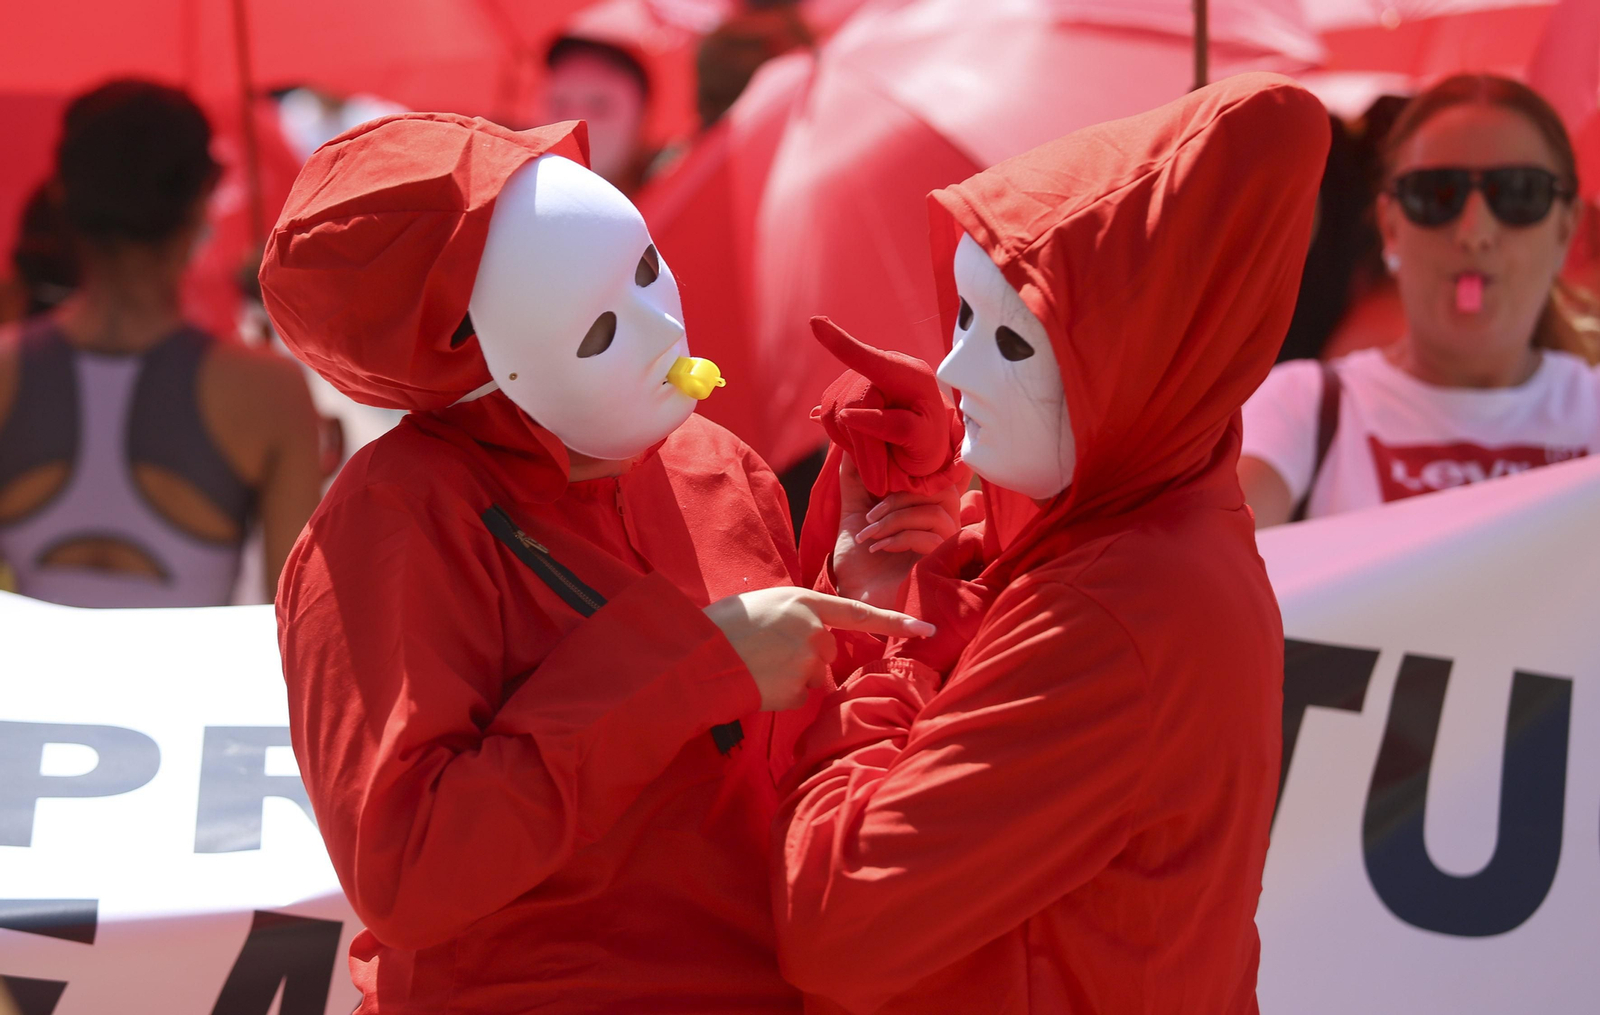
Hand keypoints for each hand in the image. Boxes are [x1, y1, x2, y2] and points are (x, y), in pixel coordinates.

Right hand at [704, 587, 935, 710]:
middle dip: (805, 657)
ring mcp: (805, 663)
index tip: (928, 629)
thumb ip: (799, 616)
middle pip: (826, 652)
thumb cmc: (726, 624)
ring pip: (812, 677)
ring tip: (757, 665)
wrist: (697, 653)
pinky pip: (798, 697)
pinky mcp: (794, 691)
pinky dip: (781, 694)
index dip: (897, 621)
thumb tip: (817, 643)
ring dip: (791, 676)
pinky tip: (757, 681)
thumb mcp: (768, 603)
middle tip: (766, 650)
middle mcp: (813, 632)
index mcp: (806, 603)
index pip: (861, 613)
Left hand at [832, 453, 960, 607]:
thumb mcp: (855, 513)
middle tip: (869, 514)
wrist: (856, 597)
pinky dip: (899, 538)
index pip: (935, 477)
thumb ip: (856, 481)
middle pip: (939, 491)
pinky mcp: (940, 564)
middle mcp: (941, 525)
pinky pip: (930, 538)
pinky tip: (877, 548)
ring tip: (869, 533)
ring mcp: (943, 545)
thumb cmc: (860, 560)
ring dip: (895, 519)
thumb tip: (850, 446)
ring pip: (934, 514)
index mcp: (925, 509)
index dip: (911, 472)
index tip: (878, 478)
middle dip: (899, 498)